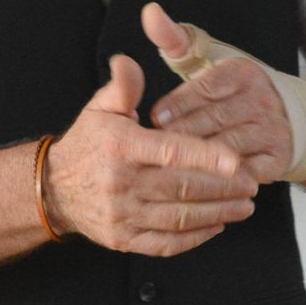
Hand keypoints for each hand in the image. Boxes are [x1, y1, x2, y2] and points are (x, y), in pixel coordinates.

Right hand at [43, 54, 259, 255]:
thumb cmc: (88, 143)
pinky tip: (217, 225)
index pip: (170, 151)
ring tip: (244, 206)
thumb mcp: (100, 108)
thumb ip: (123, 85)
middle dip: (223, 188)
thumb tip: (128, 61)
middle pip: (183, 188)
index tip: (236, 161)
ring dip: (218, 213)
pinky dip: (196, 237)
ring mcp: (122, 215)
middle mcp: (121, 183)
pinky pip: (167, 243)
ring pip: (180, 218)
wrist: (53, 189)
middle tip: (251, 184)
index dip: (205, 157)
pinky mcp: (124, 239)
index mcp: (121, 147)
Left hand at [144, 2, 294, 184]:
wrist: (281, 116)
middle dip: (184, 134)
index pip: (208, 87)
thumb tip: (149, 11)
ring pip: (230, 148)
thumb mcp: (204, 59)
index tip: (156, 117)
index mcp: (241, 71)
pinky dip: (223, 182)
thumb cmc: (227, 88)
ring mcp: (272, 130)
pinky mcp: (278, 159)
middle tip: (155, 147)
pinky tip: (199, 187)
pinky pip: (247, 173)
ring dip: (199, 160)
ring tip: (170, 170)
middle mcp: (261, 99)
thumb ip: (174, 39)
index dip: (181, 103)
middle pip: (217, 119)